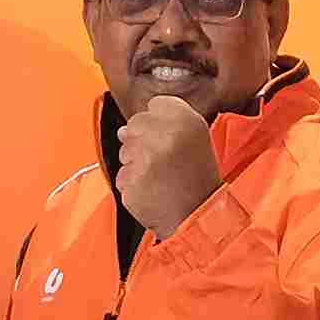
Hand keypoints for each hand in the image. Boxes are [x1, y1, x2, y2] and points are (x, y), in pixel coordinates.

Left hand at [112, 94, 221, 239]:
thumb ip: (166, 122)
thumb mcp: (195, 139)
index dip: (159, 121)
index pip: (155, 104)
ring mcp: (146, 158)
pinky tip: (151, 189)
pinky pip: (122, 175)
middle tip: (162, 160)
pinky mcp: (132, 180)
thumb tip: (125, 128)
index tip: (168, 137)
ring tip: (159, 176)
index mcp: (186, 120)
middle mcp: (165, 135)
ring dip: (135, 162)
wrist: (197, 214)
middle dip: (142, 141)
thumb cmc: (197, 178)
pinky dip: (132, 183)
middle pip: (134, 124)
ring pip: (124, 150)